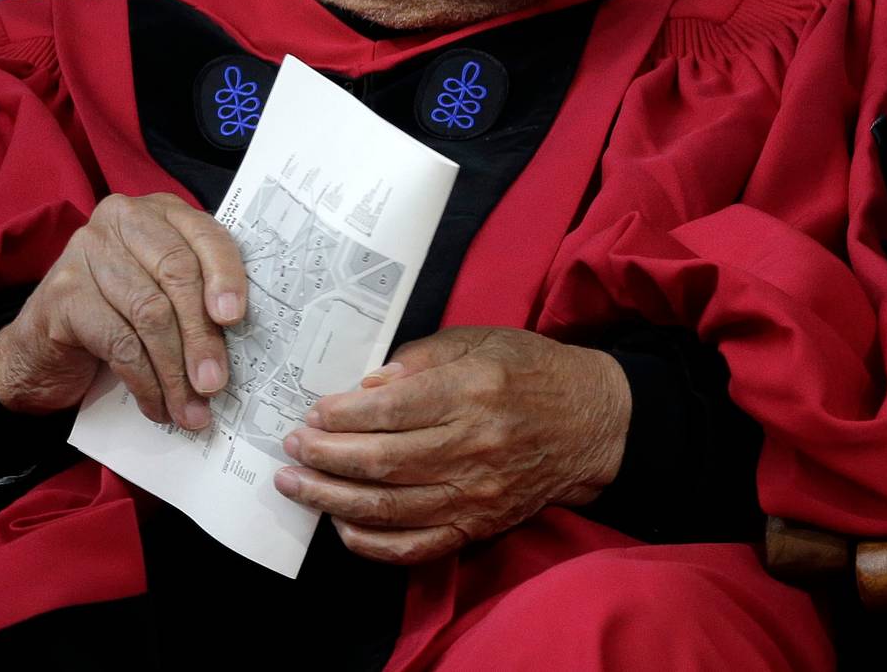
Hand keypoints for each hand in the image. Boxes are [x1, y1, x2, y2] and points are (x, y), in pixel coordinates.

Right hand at [0, 191, 246, 429]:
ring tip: (191, 409)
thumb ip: (201, 295)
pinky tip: (156, 405)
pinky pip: (117, 342)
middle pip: (178, 276)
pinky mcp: (63, 295)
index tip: (236, 318)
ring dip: (175, 370)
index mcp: (162, 212)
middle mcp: (123, 221)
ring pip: (149, 313)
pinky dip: (144, 380)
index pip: (205, 236)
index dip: (226, 277)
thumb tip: (246, 339)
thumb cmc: (120, 312)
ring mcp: (86, 254)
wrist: (40, 346)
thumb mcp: (166, 291)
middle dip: (202, 336)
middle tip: (215, 383)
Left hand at [274, 325, 631, 564]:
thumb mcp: (484, 340)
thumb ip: (423, 357)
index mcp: (474, 390)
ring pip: (386, 506)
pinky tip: (341, 524)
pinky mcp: (478, 525)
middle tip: (293, 445)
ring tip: (296, 484)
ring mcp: (476, 492)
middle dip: (323, 455)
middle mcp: (474, 444)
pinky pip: (413, 546)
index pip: (389, 410)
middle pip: (379, 460)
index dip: (341, 414)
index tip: (314, 411)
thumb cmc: (534, 372)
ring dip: (329, 498)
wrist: (593, 423)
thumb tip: (368, 386)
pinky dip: (369, 541)